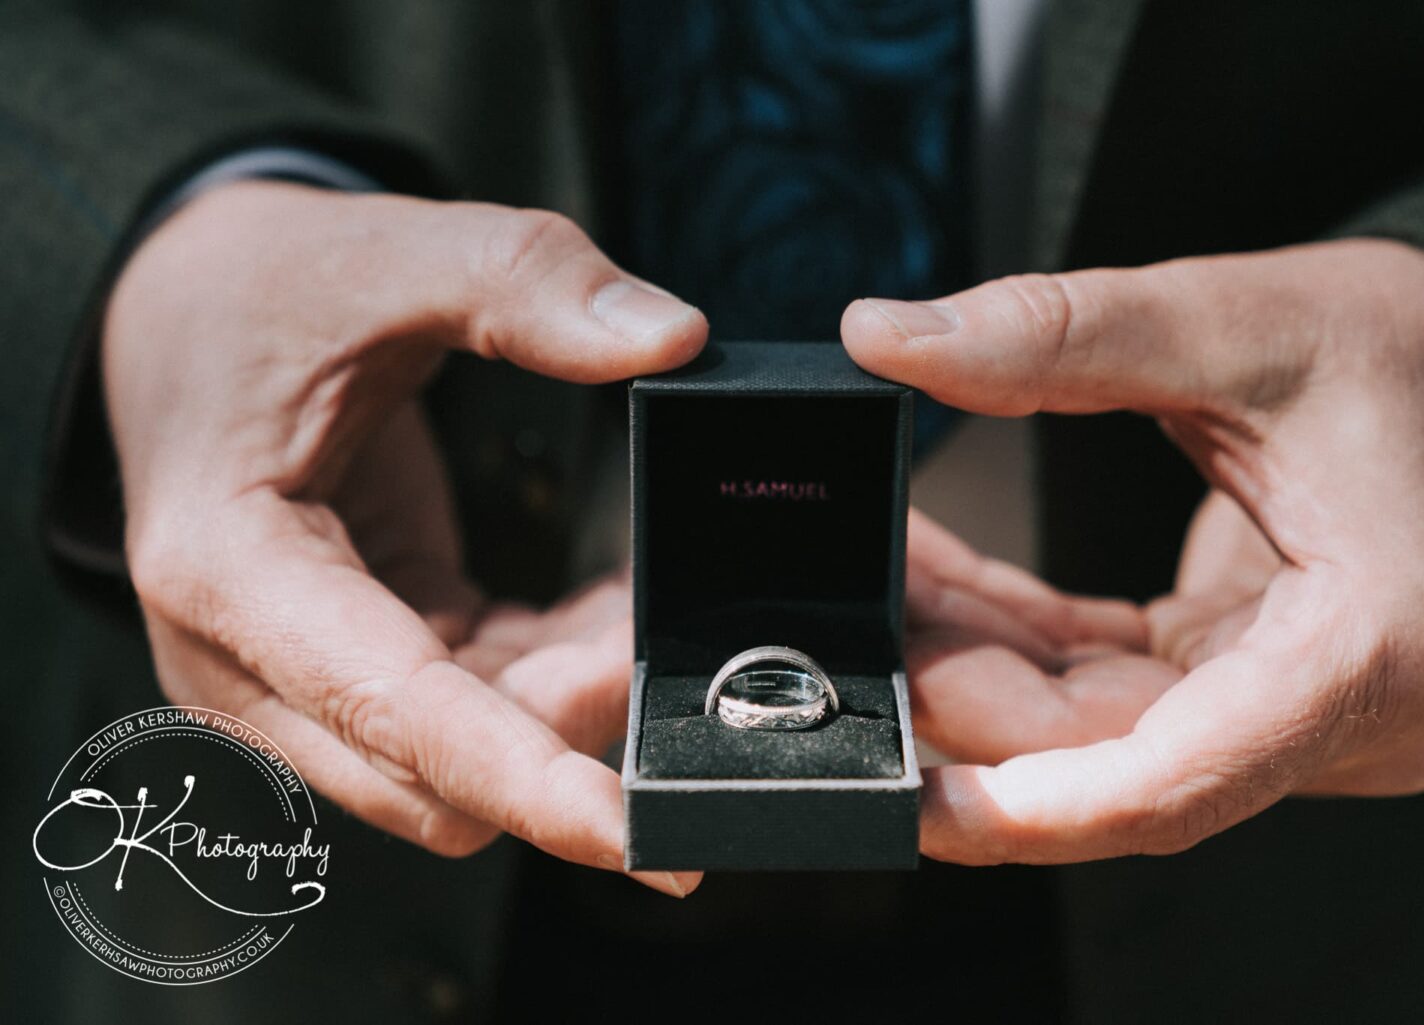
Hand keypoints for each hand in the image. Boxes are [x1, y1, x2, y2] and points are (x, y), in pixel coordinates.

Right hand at [104, 181, 706, 894]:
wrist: (181, 315)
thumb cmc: (257, 291)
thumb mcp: (382, 254)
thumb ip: (524, 283)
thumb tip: (674, 339)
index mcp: (231, 571)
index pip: (393, 712)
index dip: (519, 777)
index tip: (626, 827)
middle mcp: (247, 661)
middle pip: (436, 778)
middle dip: (569, 737)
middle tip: (672, 643)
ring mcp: (300, 681)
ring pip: (468, 766)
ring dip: (573, 708)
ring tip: (652, 609)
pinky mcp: (357, 670)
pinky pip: (480, 714)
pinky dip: (556, 679)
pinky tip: (613, 612)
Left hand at [842, 239, 1423, 863]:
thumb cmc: (1404, 350)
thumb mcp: (1229, 321)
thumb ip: (1057, 335)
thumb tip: (886, 336)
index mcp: (1366, 650)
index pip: (1179, 783)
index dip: (1035, 809)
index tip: (918, 800)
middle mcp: (1335, 715)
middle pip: (1110, 758)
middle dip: (967, 694)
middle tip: (852, 622)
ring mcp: (1288, 712)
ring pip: (1091, 729)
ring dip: (978, 661)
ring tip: (886, 579)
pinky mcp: (1245, 684)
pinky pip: (1105, 688)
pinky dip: (1020, 641)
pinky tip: (943, 585)